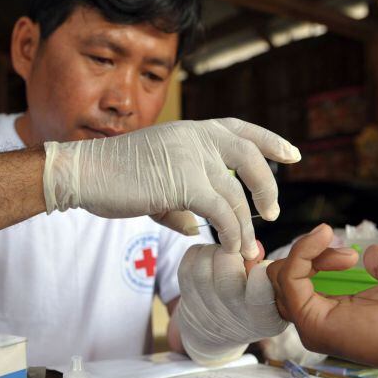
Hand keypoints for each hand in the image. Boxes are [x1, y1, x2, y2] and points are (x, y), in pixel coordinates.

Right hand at [42, 118, 299, 256]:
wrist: (85, 173)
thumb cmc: (114, 178)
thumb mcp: (156, 180)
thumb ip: (181, 199)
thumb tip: (196, 227)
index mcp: (192, 130)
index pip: (241, 129)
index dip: (271, 142)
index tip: (293, 156)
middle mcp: (197, 136)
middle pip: (251, 157)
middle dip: (267, 187)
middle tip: (272, 213)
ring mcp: (192, 156)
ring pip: (235, 195)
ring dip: (244, 227)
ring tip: (245, 249)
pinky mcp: (185, 181)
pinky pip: (221, 211)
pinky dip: (230, 233)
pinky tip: (229, 248)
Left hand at [175, 240, 288, 365]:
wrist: (218, 334)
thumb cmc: (253, 308)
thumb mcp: (272, 298)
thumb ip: (269, 273)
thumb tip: (253, 245)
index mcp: (263, 318)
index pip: (260, 293)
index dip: (260, 273)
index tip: (261, 265)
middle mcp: (232, 315)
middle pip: (226, 273)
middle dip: (234, 251)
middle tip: (240, 251)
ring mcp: (205, 306)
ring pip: (206, 260)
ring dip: (217, 248)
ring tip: (226, 254)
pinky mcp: (186, 293)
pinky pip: (191, 258)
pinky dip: (201, 250)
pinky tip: (211, 257)